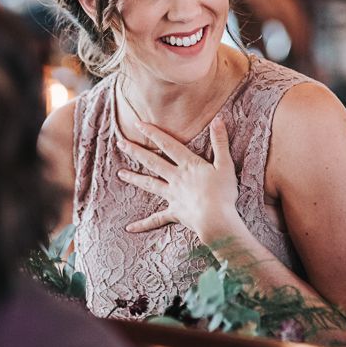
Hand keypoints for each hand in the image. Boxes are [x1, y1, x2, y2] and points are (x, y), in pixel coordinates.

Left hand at [117, 117, 241, 242]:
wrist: (216, 220)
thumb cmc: (222, 193)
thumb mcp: (225, 164)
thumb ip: (220, 142)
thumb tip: (218, 119)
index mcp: (188, 165)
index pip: (168, 144)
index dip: (153, 133)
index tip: (138, 124)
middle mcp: (176, 178)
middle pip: (152, 162)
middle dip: (136, 151)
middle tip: (120, 143)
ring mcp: (173, 196)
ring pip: (150, 184)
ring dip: (134, 178)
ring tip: (120, 173)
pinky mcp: (174, 213)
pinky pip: (156, 219)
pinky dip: (143, 224)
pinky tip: (130, 227)